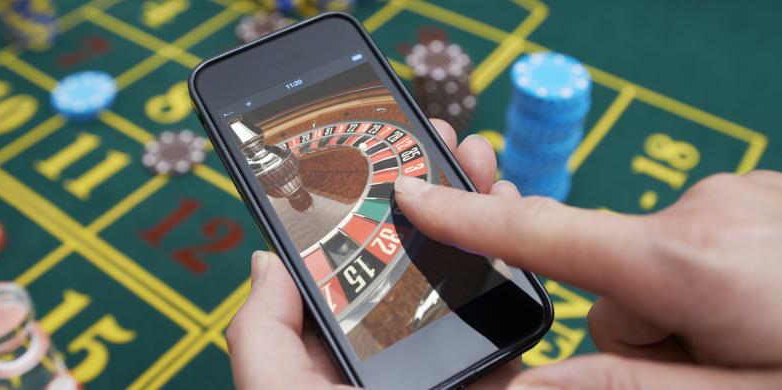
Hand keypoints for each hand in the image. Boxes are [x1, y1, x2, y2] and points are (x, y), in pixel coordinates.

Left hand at [224, 120, 517, 388]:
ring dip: (479, 209)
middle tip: (438, 134)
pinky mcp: (495, 375)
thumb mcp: (273, 383)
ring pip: (468, 271)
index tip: (382, 146)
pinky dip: (519, 263)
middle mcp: (395, 341)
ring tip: (478, 158)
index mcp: (339, 341)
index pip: (353, 257)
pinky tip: (516, 216)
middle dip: (432, 186)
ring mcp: (448, 356)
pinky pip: (510, 315)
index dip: (368, 200)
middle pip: (418, 251)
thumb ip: (260, 326)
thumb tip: (264, 259)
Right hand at [394, 165, 781, 388]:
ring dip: (679, 309)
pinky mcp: (756, 197)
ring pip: (657, 265)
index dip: (465, 218)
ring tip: (744, 345)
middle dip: (636, 326)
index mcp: (683, 264)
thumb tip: (523, 386)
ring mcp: (732, 197)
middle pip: (612, 277)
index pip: (541, 234)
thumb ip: (622, 385)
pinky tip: (760, 308)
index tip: (412, 195)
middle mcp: (698, 213)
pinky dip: (710, 283)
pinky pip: (695, 244)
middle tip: (704, 364)